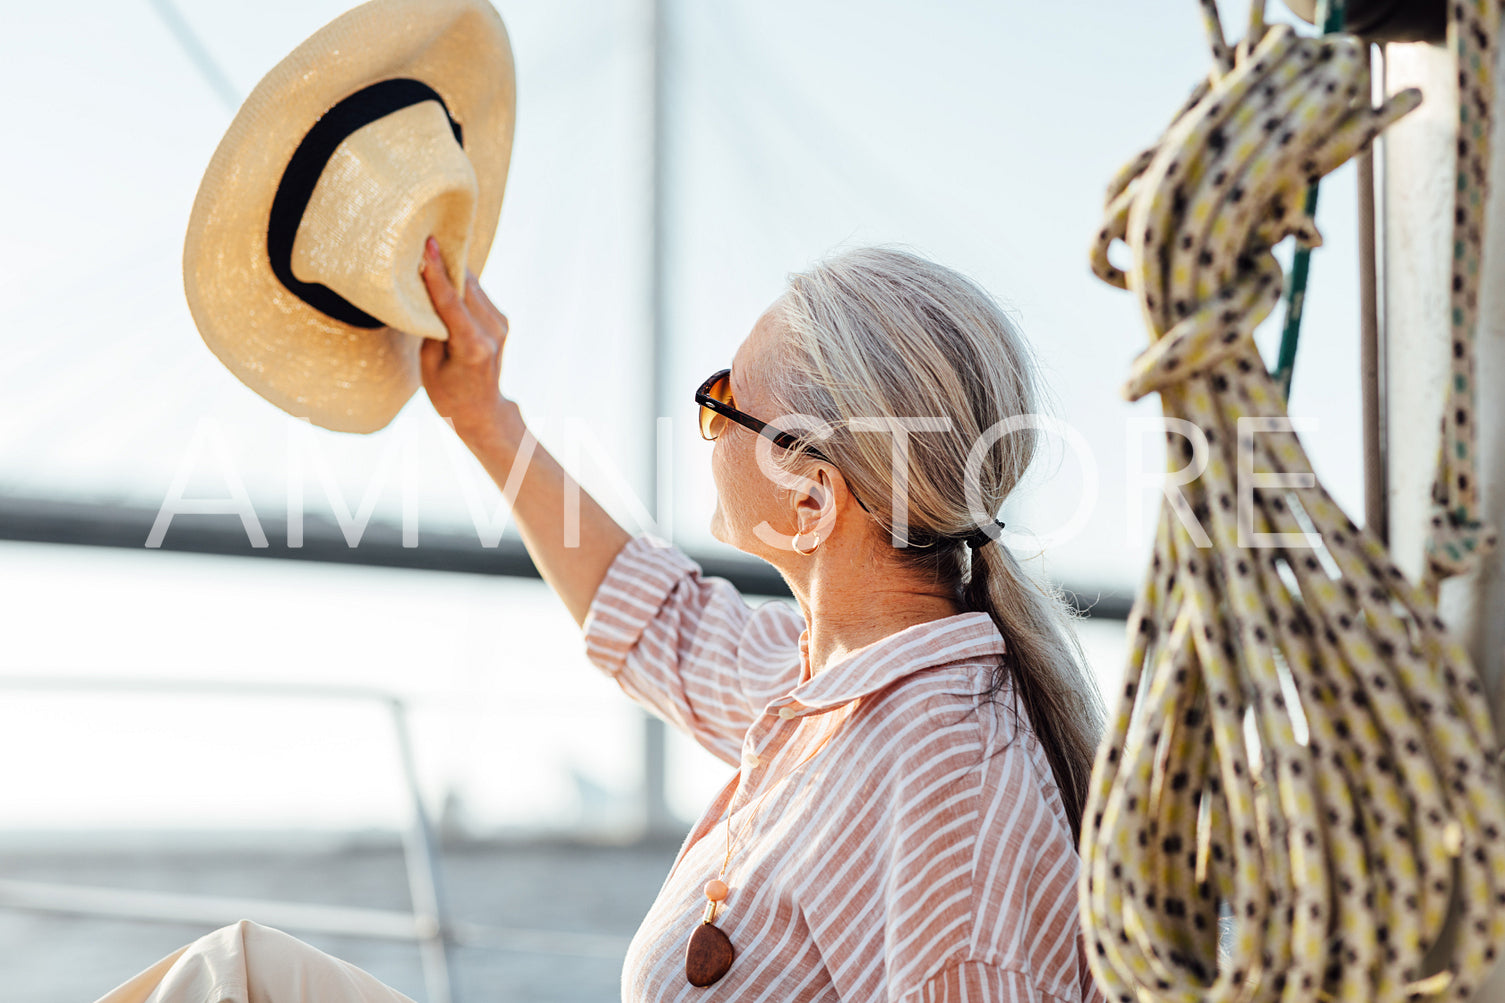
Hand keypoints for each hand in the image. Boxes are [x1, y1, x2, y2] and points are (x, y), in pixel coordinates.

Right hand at [418, 236, 510, 440]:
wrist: (482, 410)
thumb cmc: (448, 393)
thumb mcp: (429, 364)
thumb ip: (432, 327)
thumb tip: (426, 293)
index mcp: (473, 346)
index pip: (451, 301)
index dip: (437, 271)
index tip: (428, 244)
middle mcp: (493, 331)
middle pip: (465, 287)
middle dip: (445, 263)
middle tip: (422, 240)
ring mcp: (501, 325)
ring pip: (473, 286)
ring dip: (453, 270)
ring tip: (431, 252)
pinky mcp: (502, 321)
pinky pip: (477, 294)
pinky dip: (461, 284)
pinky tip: (446, 272)